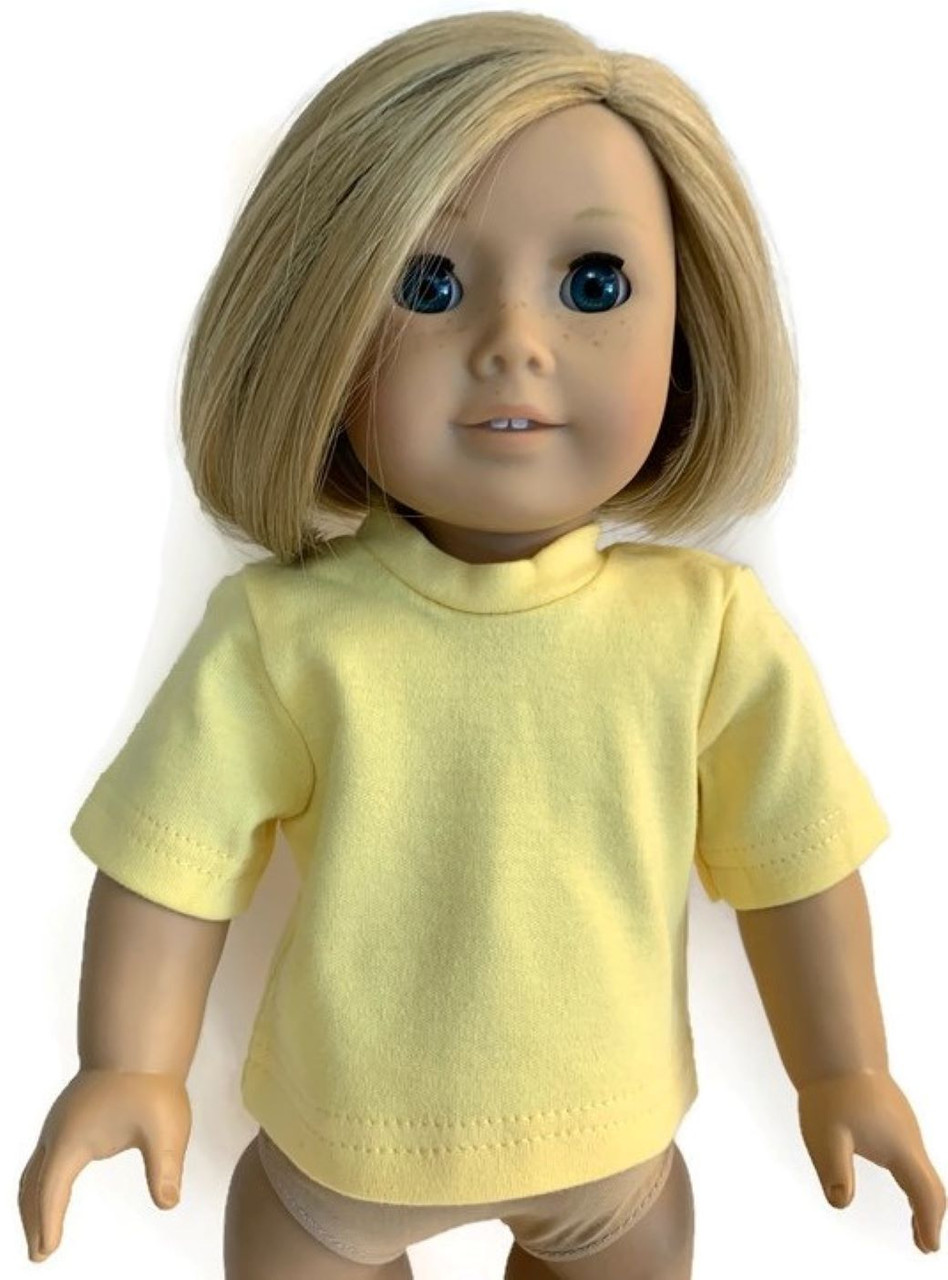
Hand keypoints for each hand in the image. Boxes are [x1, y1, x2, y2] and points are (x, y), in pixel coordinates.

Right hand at [18, 1068, 190, 1262]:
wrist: (140, 1044)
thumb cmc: (153, 1086)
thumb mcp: (165, 1130)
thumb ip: (164, 1167)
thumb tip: (169, 1202)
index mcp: (71, 1142)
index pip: (51, 1193)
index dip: (47, 1224)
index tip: (45, 1252)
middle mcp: (57, 1134)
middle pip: (32, 1186)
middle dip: (33, 1221)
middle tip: (38, 1254)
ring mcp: (59, 1123)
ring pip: (34, 1171)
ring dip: (33, 1202)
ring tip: (40, 1232)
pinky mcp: (68, 1116)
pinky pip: (44, 1157)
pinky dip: (40, 1182)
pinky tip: (52, 1188)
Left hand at [798, 1068, 944, 1252]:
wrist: (836, 1054)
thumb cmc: (830, 1095)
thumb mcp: (825, 1137)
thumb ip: (834, 1170)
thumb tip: (840, 1201)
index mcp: (900, 1148)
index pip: (924, 1193)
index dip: (928, 1223)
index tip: (929, 1247)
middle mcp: (909, 1139)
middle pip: (932, 1186)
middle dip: (931, 1217)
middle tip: (924, 1246)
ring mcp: (905, 1128)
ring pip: (924, 1171)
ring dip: (924, 1201)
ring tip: (917, 1230)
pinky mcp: (896, 1120)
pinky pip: (914, 1158)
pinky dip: (916, 1182)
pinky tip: (903, 1184)